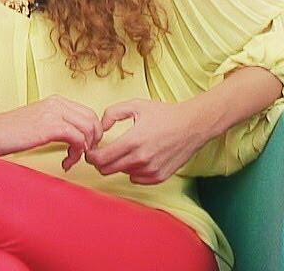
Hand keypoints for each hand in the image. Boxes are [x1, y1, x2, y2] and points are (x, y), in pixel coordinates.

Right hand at [0, 94, 104, 171]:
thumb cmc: (9, 133)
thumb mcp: (38, 122)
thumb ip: (57, 124)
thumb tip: (77, 137)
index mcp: (56, 100)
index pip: (89, 113)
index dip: (92, 133)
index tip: (82, 148)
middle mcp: (57, 103)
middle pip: (93, 120)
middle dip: (92, 141)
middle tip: (81, 156)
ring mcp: (54, 113)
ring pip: (88, 129)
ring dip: (84, 149)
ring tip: (70, 160)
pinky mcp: (50, 126)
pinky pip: (78, 138)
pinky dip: (76, 154)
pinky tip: (65, 163)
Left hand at [83, 98, 208, 184]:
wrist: (193, 125)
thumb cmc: (165, 114)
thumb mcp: (136, 105)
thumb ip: (112, 113)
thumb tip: (100, 129)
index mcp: (132, 141)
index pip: (100, 159)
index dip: (90, 155)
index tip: (91, 150)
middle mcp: (140, 159)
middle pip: (106, 170)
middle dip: (101, 162)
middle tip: (104, 151)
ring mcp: (150, 170)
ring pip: (121, 173)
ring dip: (119, 164)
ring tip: (129, 149)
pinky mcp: (159, 177)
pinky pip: (136, 179)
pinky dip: (133, 170)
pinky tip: (141, 157)